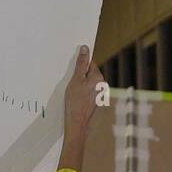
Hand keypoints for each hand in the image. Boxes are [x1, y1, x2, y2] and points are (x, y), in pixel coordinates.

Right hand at [60, 45, 103, 167]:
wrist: (77, 122)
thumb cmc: (76, 101)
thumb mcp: (76, 79)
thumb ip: (81, 63)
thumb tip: (85, 49)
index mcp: (99, 78)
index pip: (91, 64)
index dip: (81, 65)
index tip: (73, 67)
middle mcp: (101, 85)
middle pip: (89, 73)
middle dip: (79, 75)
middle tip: (70, 80)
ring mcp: (98, 94)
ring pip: (87, 83)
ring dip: (79, 84)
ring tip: (71, 90)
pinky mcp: (94, 101)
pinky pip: (86, 91)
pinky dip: (80, 91)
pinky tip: (73, 96)